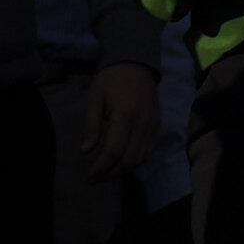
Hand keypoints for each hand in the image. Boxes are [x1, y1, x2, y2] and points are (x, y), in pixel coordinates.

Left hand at [81, 63, 160, 177]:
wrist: (136, 64)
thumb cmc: (111, 80)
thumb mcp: (95, 98)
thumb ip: (92, 125)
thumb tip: (86, 150)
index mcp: (125, 116)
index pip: (114, 151)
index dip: (102, 168)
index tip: (90, 177)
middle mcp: (142, 124)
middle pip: (129, 160)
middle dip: (112, 174)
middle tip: (97, 179)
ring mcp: (153, 126)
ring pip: (141, 159)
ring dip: (124, 171)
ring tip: (108, 174)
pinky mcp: (158, 127)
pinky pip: (150, 152)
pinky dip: (138, 162)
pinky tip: (124, 164)